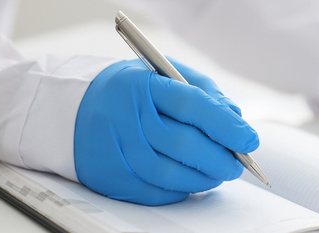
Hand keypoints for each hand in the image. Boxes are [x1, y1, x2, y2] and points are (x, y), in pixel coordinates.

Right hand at [74, 59, 257, 205]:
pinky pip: (156, 192)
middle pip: (186, 145)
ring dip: (206, 178)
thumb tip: (235, 119)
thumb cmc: (128, 91)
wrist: (69, 110)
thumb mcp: (163, 72)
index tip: (249, 139)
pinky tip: (192, 180)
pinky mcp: (111, 178)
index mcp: (142, 85)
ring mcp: (117, 151)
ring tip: (220, 172)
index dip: (226, 126)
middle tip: (238, 162)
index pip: (193, 106)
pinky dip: (182, 189)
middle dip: (222, 158)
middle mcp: (127, 119)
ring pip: (173, 175)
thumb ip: (203, 89)